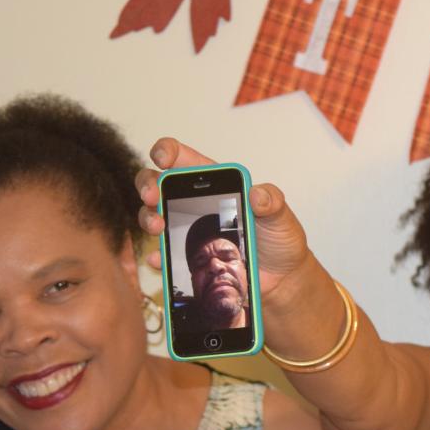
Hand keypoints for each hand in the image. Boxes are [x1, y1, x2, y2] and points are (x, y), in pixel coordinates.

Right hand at [135, 137, 311, 299]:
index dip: (168, 151)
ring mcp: (188, 230)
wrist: (282, 278)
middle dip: (148, 184)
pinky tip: (159, 258)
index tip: (162, 158)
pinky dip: (158, 256)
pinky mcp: (187, 257)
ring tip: (158, 228)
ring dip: (148, 218)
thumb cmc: (280, 239)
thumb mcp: (281, 215)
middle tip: (152, 197)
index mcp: (217, 185)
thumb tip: (257, 195)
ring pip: (153, 216)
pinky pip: (164, 255)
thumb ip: (272, 201)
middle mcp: (196, 204)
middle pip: (157, 184)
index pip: (185, 160)